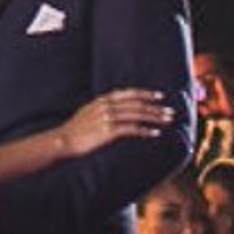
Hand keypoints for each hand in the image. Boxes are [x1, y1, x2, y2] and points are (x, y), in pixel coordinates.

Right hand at [58, 87, 175, 157]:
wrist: (63, 140)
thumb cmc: (75, 130)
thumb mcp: (88, 113)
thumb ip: (101, 109)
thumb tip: (114, 109)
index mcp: (102, 100)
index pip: (129, 93)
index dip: (145, 94)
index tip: (159, 96)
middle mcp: (107, 106)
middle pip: (137, 104)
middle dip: (155, 107)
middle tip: (170, 111)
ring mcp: (107, 118)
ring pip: (137, 115)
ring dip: (154, 117)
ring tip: (167, 121)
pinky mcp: (108, 131)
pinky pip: (132, 129)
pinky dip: (145, 130)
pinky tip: (155, 133)